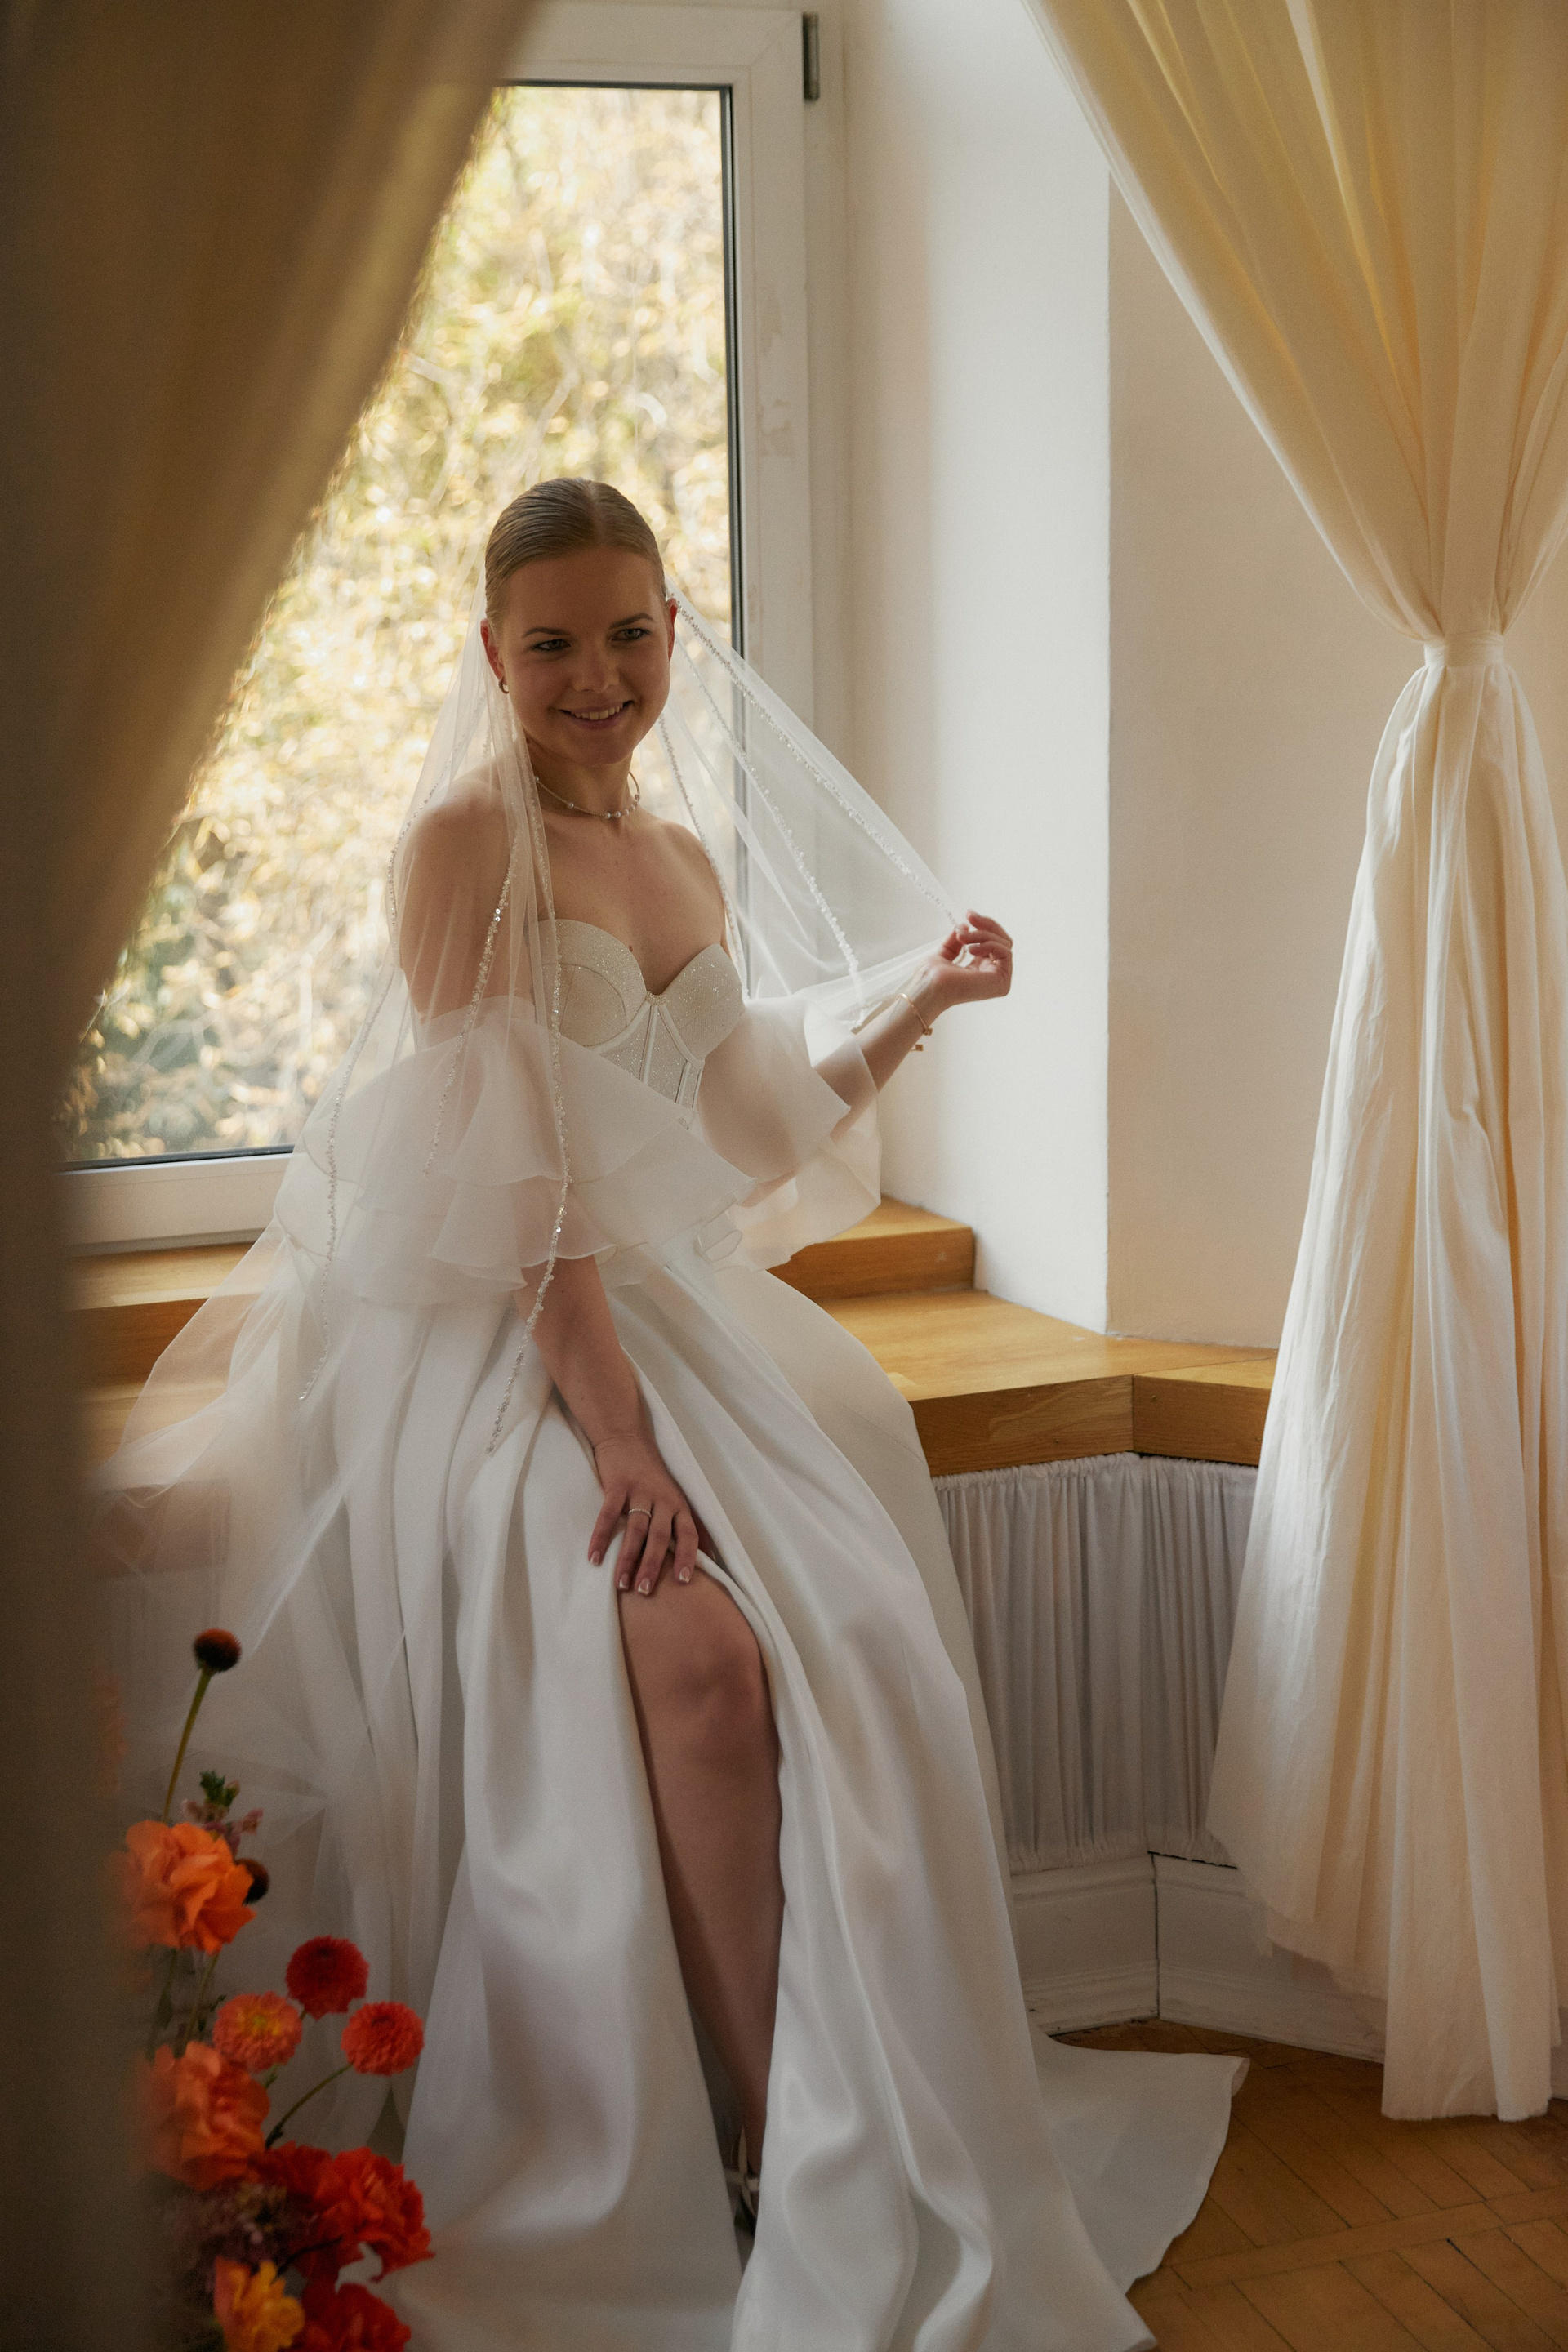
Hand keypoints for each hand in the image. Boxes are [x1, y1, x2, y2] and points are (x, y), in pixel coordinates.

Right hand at [588, 1427, 704, 1594]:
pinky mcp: (617, 1485)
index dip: (688, 1556)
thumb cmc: (653, 1476)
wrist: (626, 1438)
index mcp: (678, 1504)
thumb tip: (710, 1556)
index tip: (684, 1581)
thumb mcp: (675, 1497)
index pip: (689, 1533)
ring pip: (635, 1530)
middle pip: (660, 1537)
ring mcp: (639, 1492)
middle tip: (644, 1591)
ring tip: (621, 1584)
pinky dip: (601, 1537)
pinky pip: (608, 1515)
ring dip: (627, 1558)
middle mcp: (662, 1499)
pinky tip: (594, 1558)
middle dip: (652, 1565)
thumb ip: (687, 1525)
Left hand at [919, 910, 1012, 1015]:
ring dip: (981, 934)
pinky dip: (988, 944)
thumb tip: (966, 926)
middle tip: (969, 916)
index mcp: (981, 970)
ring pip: (1003, 944)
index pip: (993, 941)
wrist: (928, 988)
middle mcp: (993, 976)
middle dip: (986, 925)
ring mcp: (999, 980)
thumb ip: (957, 940)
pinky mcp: (1002, 982)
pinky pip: (1006, 952)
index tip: (968, 914)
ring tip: (961, 937)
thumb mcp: (945, 952)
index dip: (983, 925)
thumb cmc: (931, 977)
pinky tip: (970, 949)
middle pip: (1002, 940)